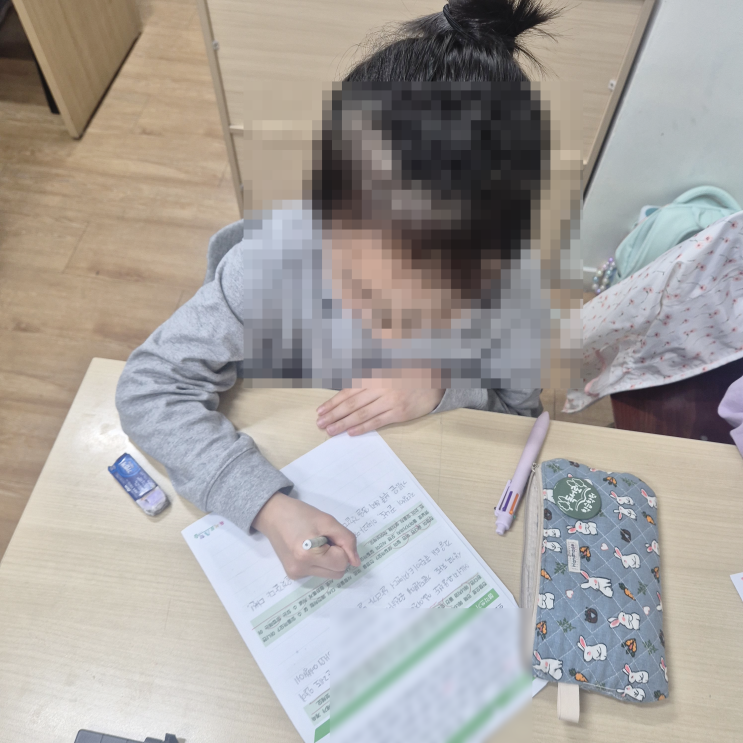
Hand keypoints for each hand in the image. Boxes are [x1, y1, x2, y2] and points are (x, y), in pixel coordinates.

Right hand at [252, 492, 360, 579]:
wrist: (273, 515)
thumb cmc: (300, 514)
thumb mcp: (328, 521)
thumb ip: (347, 540)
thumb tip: (356, 563)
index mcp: (308, 555)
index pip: (342, 562)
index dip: (341, 547)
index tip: (330, 535)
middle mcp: (301, 569)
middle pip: (337, 572)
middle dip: (336, 555)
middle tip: (324, 539)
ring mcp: (296, 574)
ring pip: (329, 574)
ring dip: (329, 560)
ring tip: (315, 544)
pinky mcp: (292, 575)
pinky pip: (317, 572)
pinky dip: (319, 562)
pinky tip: (307, 549)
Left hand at [316, 388, 444, 435]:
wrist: (435, 381)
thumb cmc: (408, 376)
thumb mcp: (387, 371)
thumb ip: (368, 380)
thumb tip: (346, 394)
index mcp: (375, 377)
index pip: (348, 391)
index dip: (333, 402)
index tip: (320, 410)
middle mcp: (380, 388)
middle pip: (351, 404)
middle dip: (334, 414)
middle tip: (320, 424)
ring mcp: (390, 401)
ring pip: (362, 414)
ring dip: (344, 423)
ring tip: (330, 431)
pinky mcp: (399, 413)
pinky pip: (377, 422)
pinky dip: (363, 428)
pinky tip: (351, 432)